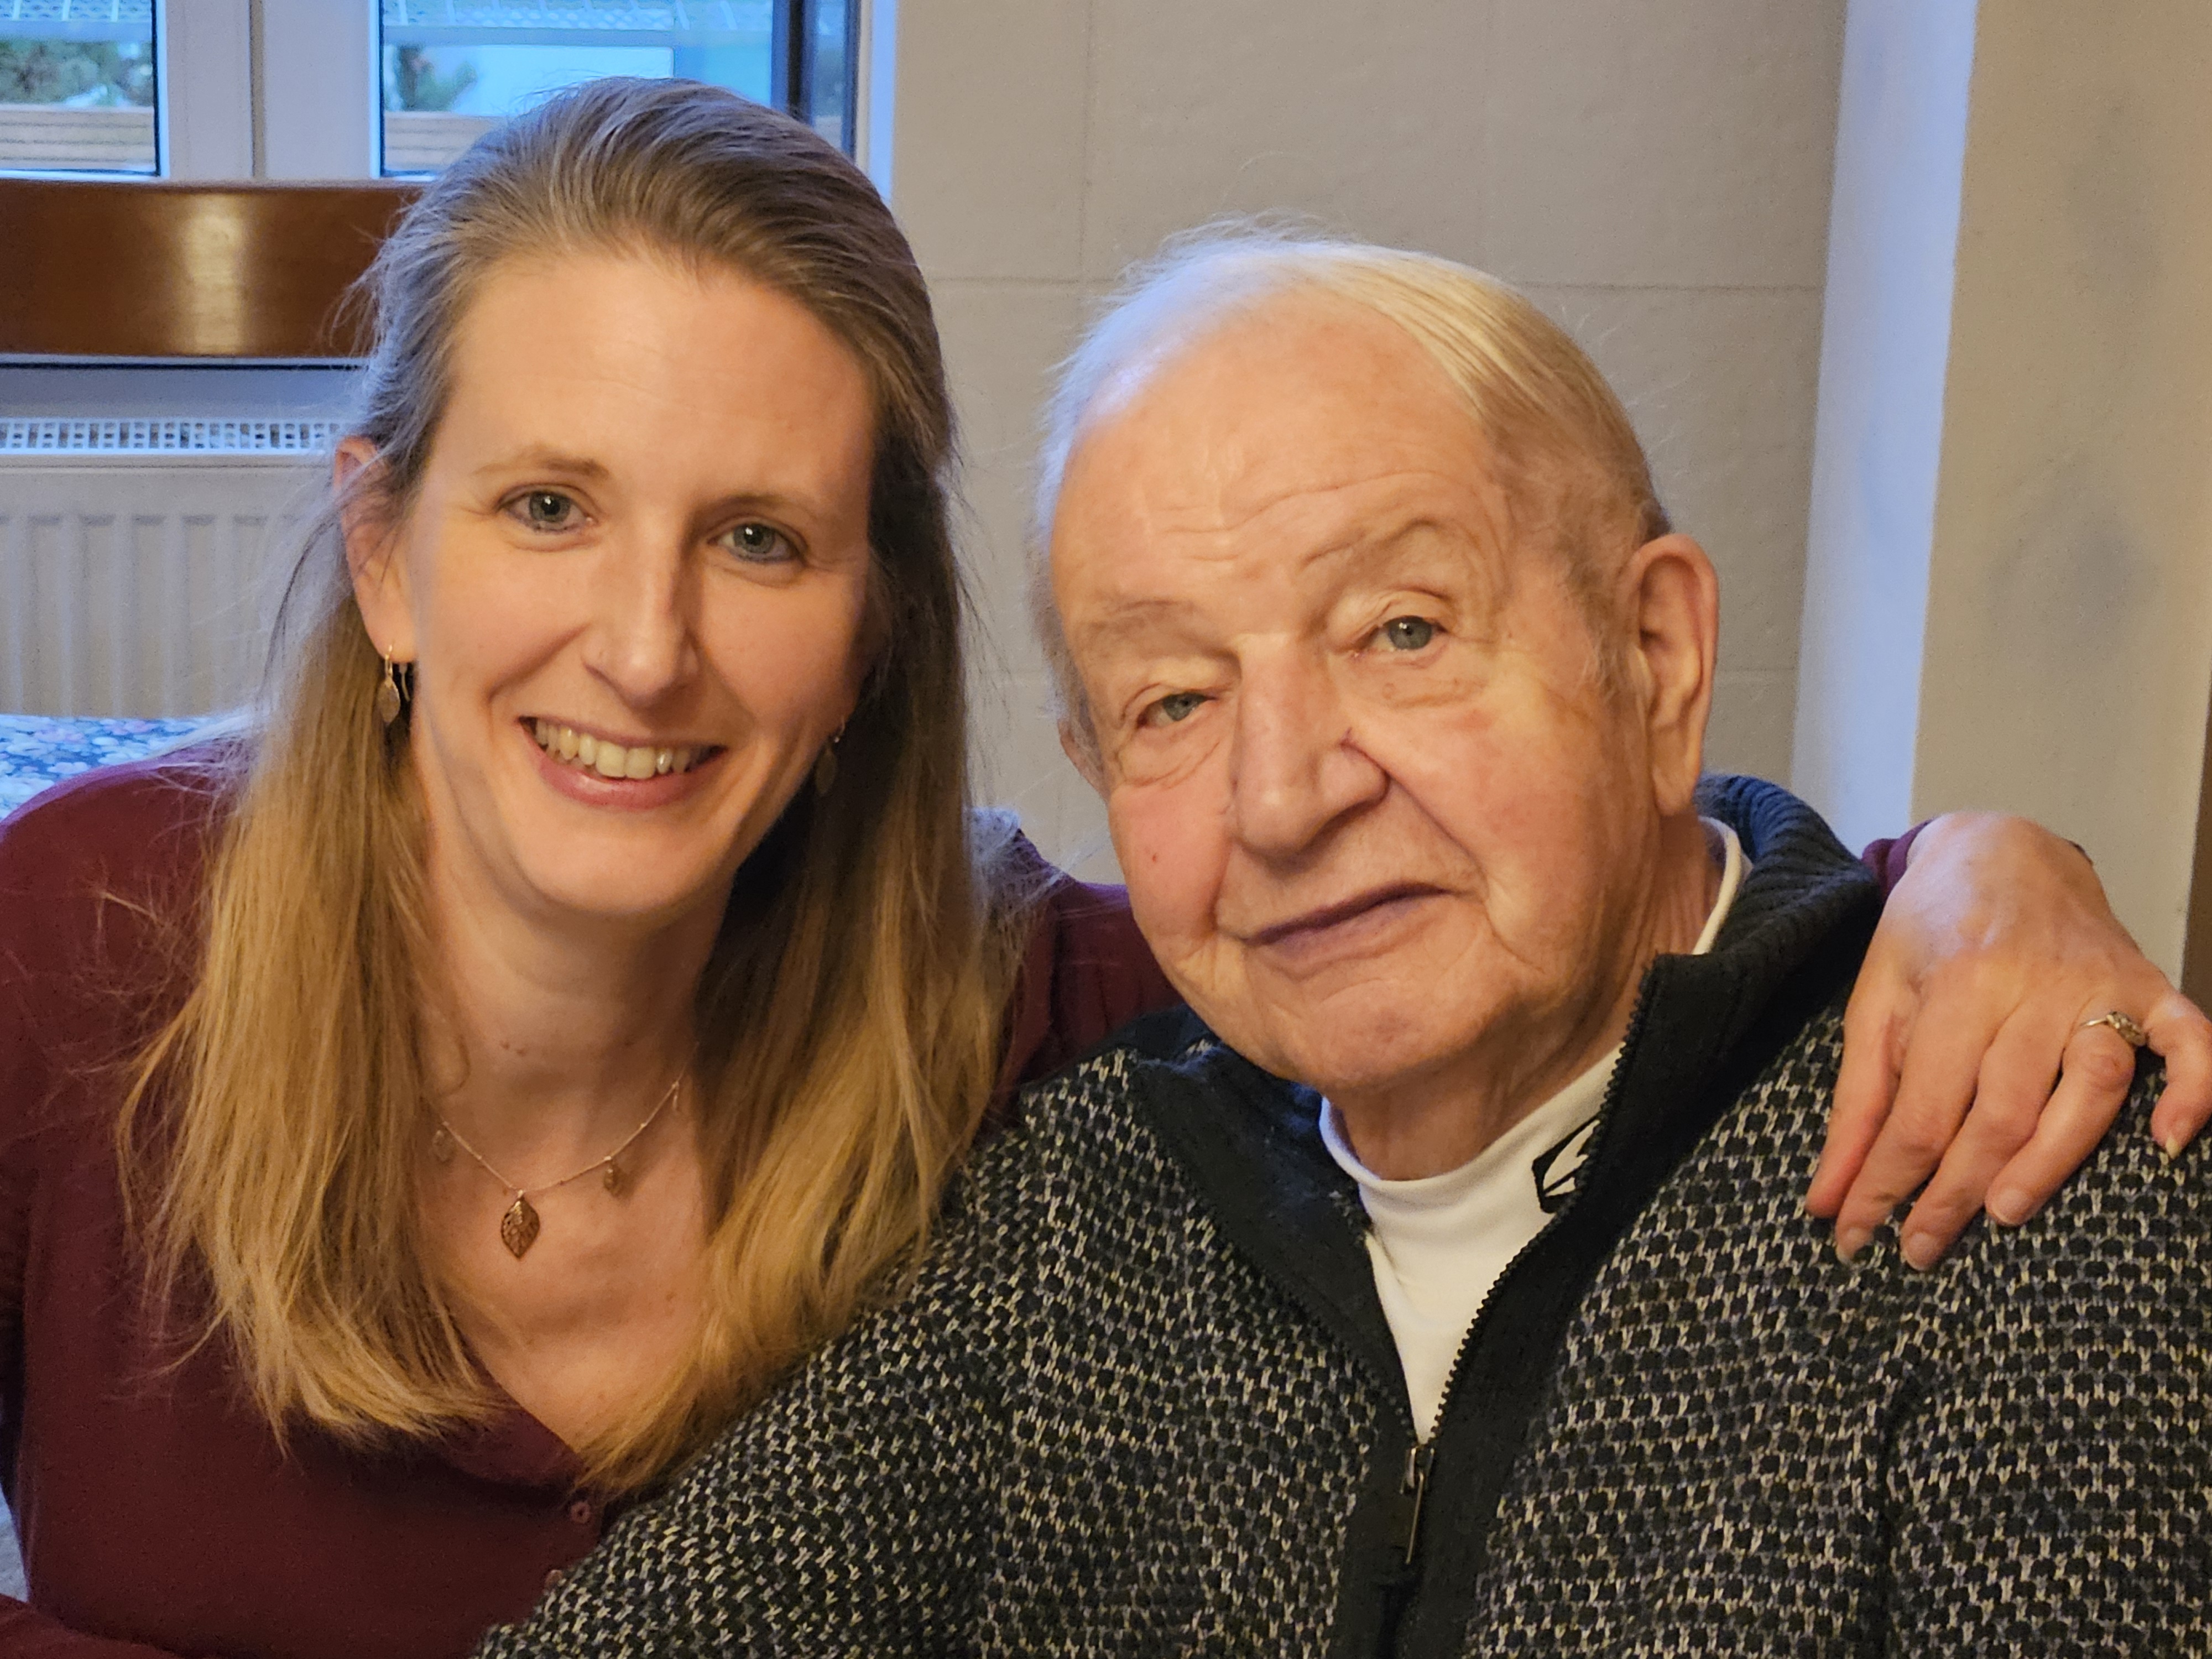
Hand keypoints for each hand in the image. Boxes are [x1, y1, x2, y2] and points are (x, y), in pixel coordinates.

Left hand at [1806, 812, 2211, 1267]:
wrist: (2001, 848)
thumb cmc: (1929, 930)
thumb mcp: (1874, 999)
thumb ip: (1856, 1100)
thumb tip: (1827, 1195)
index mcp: (1955, 986)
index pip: (1919, 1111)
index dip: (1885, 1183)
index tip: (1856, 1235)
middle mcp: (2033, 987)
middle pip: (1999, 1111)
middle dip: (1955, 1192)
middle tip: (1922, 1248)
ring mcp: (2099, 986)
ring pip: (2088, 1089)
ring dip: (2050, 1160)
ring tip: (2006, 1213)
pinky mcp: (2150, 985)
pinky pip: (2190, 1041)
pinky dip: (2193, 1091)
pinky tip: (2170, 1143)